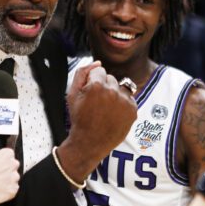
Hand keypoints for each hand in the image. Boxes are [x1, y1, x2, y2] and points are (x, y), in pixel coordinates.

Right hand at [0, 148, 19, 205]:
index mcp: (5, 154)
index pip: (9, 155)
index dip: (2, 161)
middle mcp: (12, 165)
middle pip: (13, 167)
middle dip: (6, 171)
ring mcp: (14, 178)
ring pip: (13, 179)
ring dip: (7, 182)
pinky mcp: (13, 190)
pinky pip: (13, 190)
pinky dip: (7, 192)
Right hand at [57, 64, 137, 182]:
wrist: (89, 142)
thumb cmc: (79, 118)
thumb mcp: (71, 94)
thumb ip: (82, 73)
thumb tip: (97, 63)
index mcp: (97, 86)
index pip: (99, 70)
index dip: (92, 82)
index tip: (90, 94)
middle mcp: (113, 92)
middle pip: (111, 78)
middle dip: (104, 87)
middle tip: (97, 103)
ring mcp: (124, 101)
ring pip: (121, 87)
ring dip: (115, 94)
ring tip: (106, 109)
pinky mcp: (133, 110)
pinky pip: (129, 98)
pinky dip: (123, 104)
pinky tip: (114, 114)